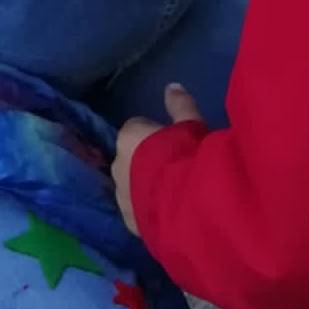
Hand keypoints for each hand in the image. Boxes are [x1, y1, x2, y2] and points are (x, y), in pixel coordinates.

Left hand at [112, 84, 203, 233]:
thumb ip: (180, 104)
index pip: (136, 130)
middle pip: (130, 159)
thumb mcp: (191, 124)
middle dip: (146, 163)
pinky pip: (137, 211)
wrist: (189, 204)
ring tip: (173, 194)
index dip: (154, 136)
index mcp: (128, 138)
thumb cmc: (188, 156)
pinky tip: (168, 213)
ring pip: (131, 187)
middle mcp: (117, 165)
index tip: (171, 143)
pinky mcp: (129, 222)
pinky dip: (149, 211)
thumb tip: (172, 86)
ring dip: (145, 188)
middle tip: (174, 168)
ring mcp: (121, 196)